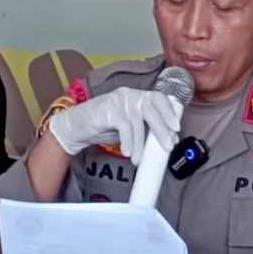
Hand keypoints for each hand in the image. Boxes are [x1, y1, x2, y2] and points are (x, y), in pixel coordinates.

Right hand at [48, 87, 179, 163]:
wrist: (75, 127)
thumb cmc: (103, 127)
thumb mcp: (129, 127)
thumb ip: (145, 129)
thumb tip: (167, 140)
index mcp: (137, 97)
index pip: (159, 98)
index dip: (169, 112)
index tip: (177, 128)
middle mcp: (130, 94)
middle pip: (152, 110)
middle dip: (161, 130)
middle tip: (167, 146)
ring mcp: (118, 100)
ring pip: (137, 122)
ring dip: (140, 144)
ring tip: (138, 158)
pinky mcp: (108, 108)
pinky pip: (124, 127)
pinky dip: (128, 141)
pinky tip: (127, 152)